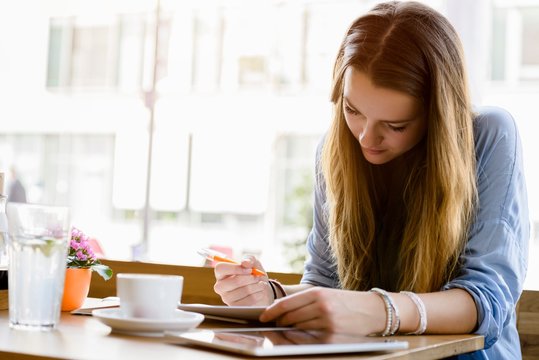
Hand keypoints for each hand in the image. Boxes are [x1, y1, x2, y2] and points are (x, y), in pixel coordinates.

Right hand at [213, 255, 273, 305]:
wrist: (261, 289)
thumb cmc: (253, 274)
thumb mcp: (252, 263)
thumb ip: (249, 259)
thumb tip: (245, 263)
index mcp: (221, 273)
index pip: (220, 268)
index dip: (236, 268)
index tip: (249, 269)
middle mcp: (220, 286)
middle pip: (233, 282)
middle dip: (250, 278)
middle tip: (257, 277)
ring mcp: (226, 298)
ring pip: (243, 291)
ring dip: (256, 286)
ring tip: (261, 284)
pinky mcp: (235, 307)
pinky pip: (248, 301)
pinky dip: (257, 294)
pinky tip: (260, 291)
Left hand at [259, 287, 385, 334]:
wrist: (372, 310)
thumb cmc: (346, 301)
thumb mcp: (325, 294)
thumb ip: (304, 301)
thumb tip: (280, 310)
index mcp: (317, 293)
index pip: (286, 304)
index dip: (272, 312)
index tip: (263, 317)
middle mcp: (321, 307)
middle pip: (289, 318)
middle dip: (280, 323)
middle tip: (275, 325)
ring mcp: (327, 323)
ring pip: (297, 329)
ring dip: (289, 331)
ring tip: (287, 330)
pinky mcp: (332, 336)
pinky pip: (308, 340)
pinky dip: (301, 339)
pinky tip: (299, 337)